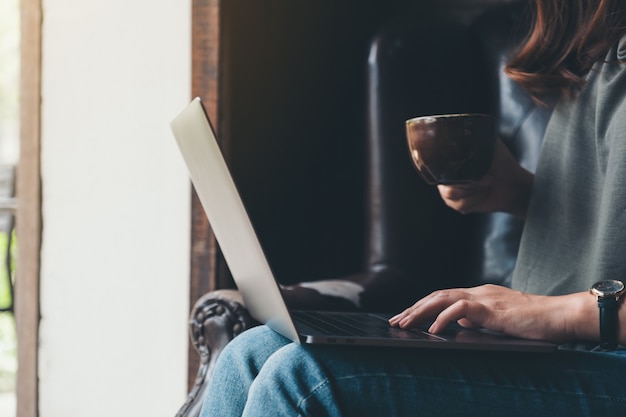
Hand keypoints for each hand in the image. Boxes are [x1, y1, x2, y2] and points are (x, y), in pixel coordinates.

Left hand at [388, 284, 595, 343]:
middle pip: (437, 295)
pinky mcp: (492, 308)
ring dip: (421, 311)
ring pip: (443, 298)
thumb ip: (478, 319)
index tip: (405, 318)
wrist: (559, 315)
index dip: (421, 307)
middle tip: (395, 321)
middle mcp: (478, 292)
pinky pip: (461, 308)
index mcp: (479, 295)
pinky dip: (444, 318)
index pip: (443, 297)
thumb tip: (459, 323)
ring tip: (405, 324)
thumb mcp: (499, 320)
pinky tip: (433, 329)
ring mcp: (485, 297)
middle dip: (413, 308)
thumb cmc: (534, 321)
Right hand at [437, 140, 533, 218]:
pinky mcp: (458, 205)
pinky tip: (483, 194)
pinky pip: (459, 204)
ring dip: (473, 189)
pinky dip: (475, 199)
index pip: (436, 164)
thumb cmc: (502, 163)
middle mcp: (446, 176)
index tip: (468, 166)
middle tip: (487, 177)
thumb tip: (467, 128)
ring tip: (486, 183)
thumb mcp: (491, 144)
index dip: (451, 166)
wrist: (514, 185)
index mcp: (450, 160)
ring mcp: (450, 192)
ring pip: (450, 193)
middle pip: (443, 181)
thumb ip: (478, 136)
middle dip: (467, 181)